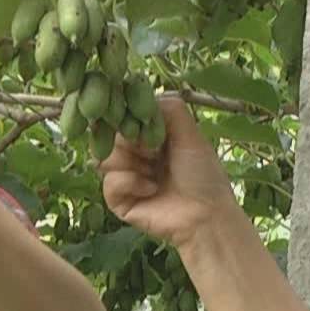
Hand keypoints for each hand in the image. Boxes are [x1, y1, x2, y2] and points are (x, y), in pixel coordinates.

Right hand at [98, 94, 244, 251]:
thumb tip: (139, 95)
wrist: (206, 215)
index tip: (140, 122)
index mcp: (149, 137)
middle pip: (108, 134)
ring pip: (103, 157)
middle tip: (154, 151)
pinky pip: (109, 182)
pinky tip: (152, 189)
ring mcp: (125, 177)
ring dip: (131, 161)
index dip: (126, 115)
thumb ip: (168, 108)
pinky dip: (131, 183)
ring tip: (155, 172)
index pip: (122, 116)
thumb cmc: (203, 174)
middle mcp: (134, 154)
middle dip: (131, 140)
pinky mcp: (119, 201)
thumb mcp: (190, 133)